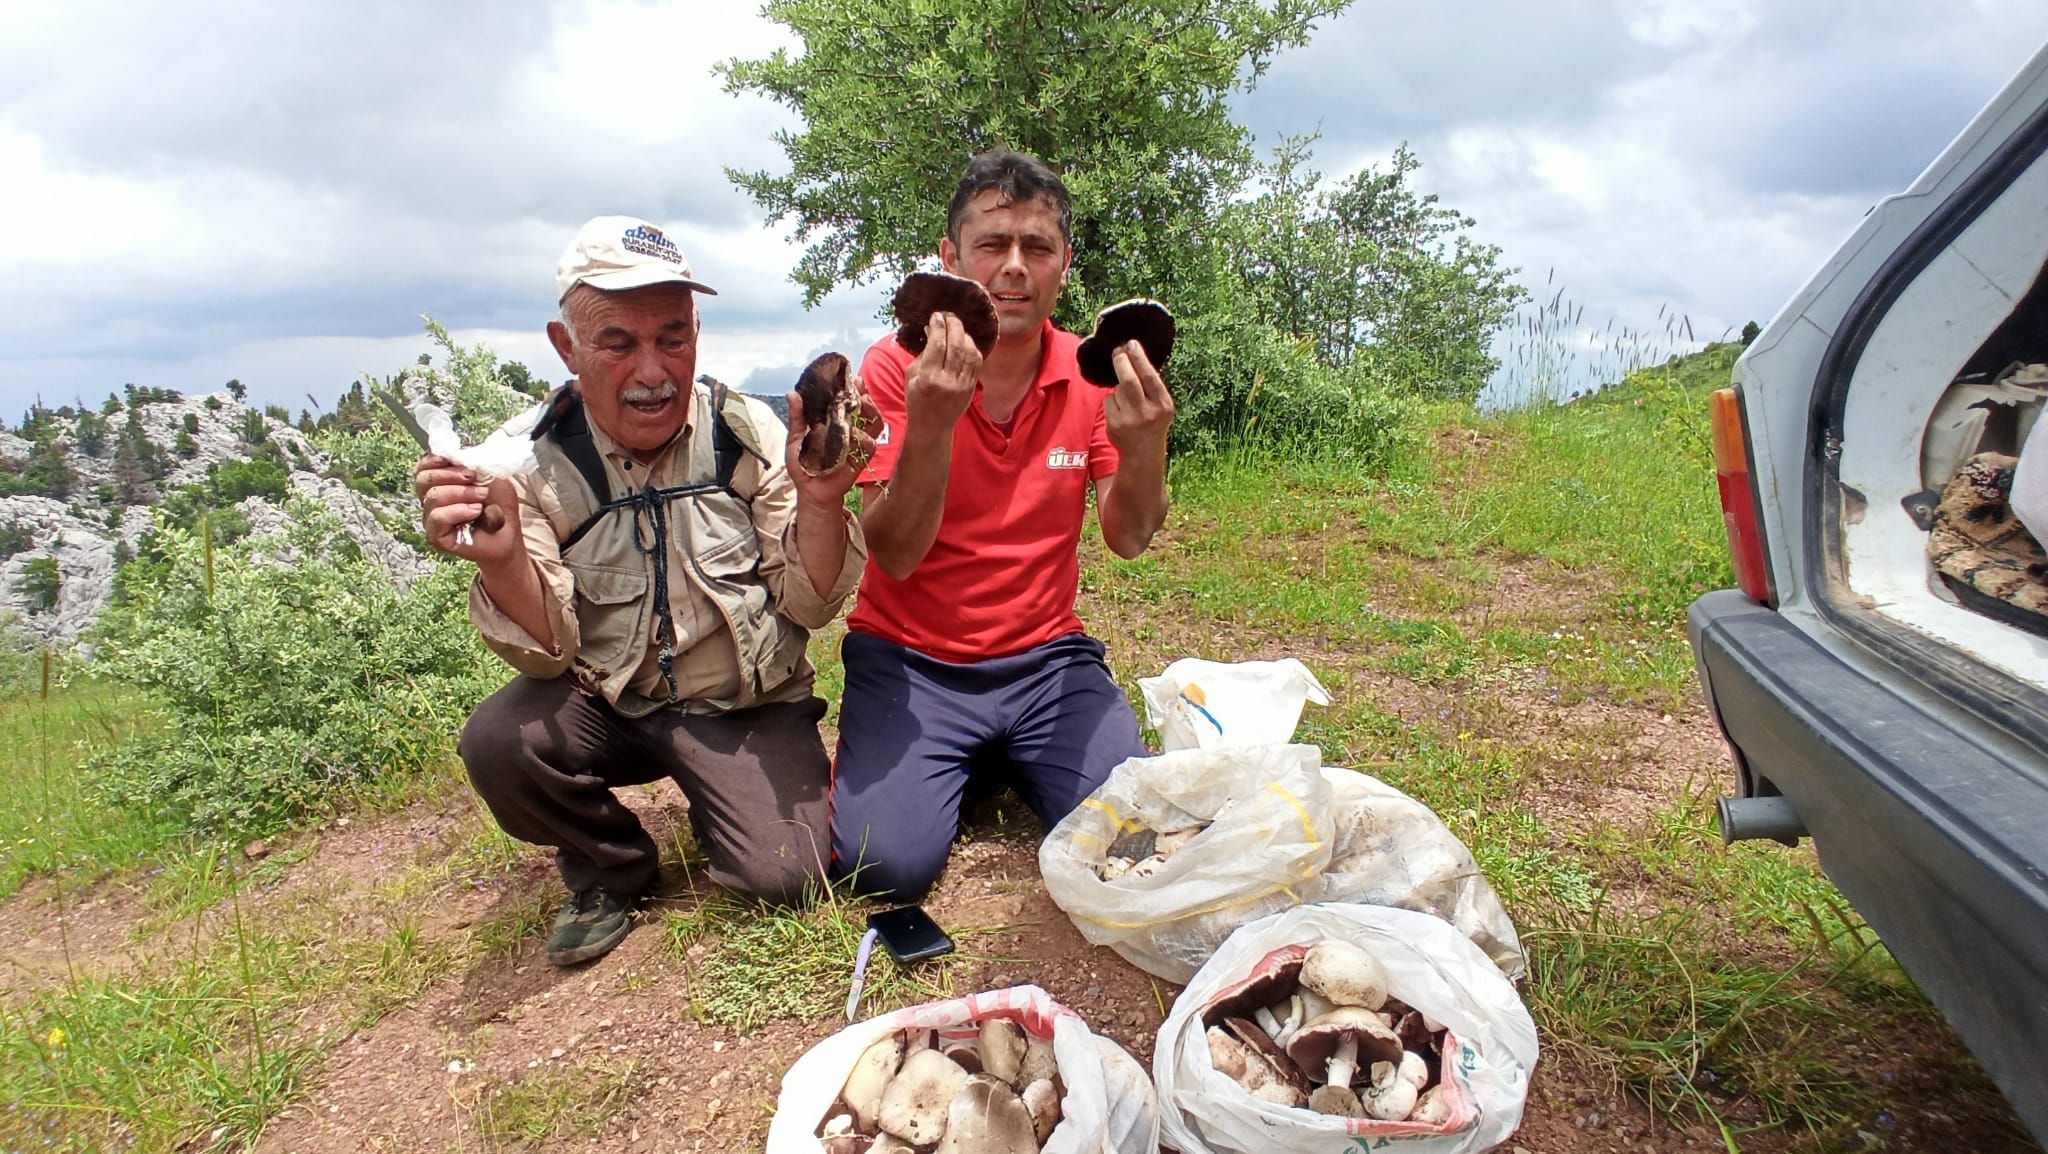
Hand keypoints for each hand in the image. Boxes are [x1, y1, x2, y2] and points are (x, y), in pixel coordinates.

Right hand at [414, 454, 523, 568]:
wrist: (508, 534)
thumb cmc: (499, 505)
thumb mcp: (491, 476)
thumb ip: (473, 463)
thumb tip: (458, 455)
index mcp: (440, 483)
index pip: (423, 467)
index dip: (433, 459)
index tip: (451, 458)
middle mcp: (431, 501)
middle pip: (424, 479)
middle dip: (451, 474)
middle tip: (474, 478)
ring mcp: (432, 519)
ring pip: (433, 497)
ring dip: (461, 493)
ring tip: (481, 498)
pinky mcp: (436, 536)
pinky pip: (437, 517)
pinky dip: (458, 511)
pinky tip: (475, 511)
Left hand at [784, 385, 880, 508]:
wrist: (810, 490)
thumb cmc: (802, 464)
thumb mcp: (795, 438)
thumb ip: (797, 417)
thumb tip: (792, 393)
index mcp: (834, 421)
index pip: (847, 401)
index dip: (852, 389)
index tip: (853, 378)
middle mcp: (849, 429)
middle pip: (865, 408)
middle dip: (865, 396)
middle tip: (860, 388)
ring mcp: (857, 443)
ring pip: (874, 423)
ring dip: (871, 412)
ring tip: (863, 404)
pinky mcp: (862, 458)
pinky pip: (870, 445)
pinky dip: (864, 439)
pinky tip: (855, 434)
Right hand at [903, 312, 981, 430]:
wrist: (932, 426)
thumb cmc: (917, 399)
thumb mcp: (911, 376)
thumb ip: (922, 353)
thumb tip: (932, 330)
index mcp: (929, 378)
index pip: (937, 345)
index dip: (938, 326)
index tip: (936, 316)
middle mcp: (948, 381)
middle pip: (956, 345)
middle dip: (953, 325)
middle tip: (948, 316)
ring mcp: (962, 384)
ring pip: (969, 352)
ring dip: (964, 334)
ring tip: (956, 326)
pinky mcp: (972, 386)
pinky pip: (977, 362)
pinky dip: (972, 347)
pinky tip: (965, 341)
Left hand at [1103, 340, 1174, 462]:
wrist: (1143, 454)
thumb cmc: (1153, 422)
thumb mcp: (1161, 405)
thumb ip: (1151, 385)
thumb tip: (1133, 354)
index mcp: (1164, 405)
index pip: (1150, 376)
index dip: (1139, 358)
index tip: (1131, 343)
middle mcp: (1147, 413)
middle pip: (1128, 381)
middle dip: (1121, 362)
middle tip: (1117, 352)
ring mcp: (1129, 420)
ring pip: (1117, 391)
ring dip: (1119, 389)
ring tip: (1127, 400)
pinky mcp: (1114, 426)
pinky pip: (1108, 402)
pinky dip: (1112, 401)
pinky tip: (1120, 412)